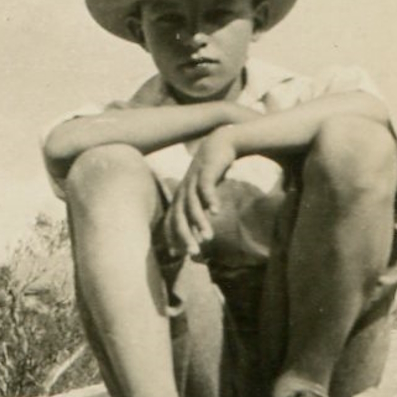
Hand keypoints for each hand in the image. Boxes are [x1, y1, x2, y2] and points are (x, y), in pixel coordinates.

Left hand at [167, 127, 237, 257]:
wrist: (222, 140)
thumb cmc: (215, 169)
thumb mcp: (205, 190)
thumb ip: (203, 207)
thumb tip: (204, 229)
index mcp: (182, 195)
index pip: (173, 220)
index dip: (174, 237)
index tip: (180, 256)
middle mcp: (184, 188)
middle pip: (180, 216)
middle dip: (184, 235)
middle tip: (193, 253)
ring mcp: (193, 179)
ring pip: (192, 204)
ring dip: (199, 222)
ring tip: (208, 238)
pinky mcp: (206, 169)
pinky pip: (205, 187)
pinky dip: (210, 200)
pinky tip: (216, 212)